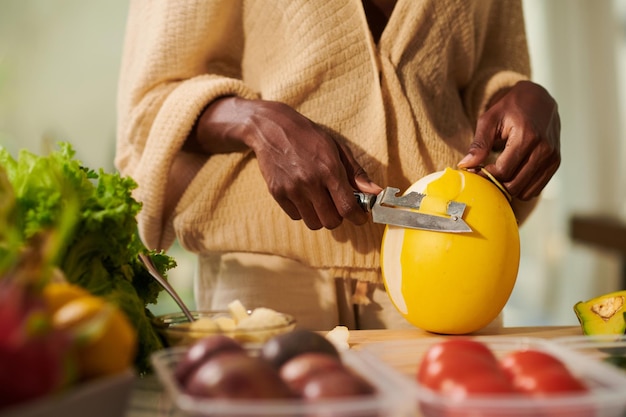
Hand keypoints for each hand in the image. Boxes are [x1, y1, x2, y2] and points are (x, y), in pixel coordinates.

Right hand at [189, 97, 381, 229]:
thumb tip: (376, 192)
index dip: (358, 217)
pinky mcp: (277, 193)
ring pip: (313, 223)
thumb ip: (357, 173)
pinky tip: (303, 195)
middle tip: (337, 206)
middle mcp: (310, 182)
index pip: (348, 208)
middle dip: (338, 218)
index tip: (360, 217)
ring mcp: (291, 189)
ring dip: (320, 217)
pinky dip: (303, 211)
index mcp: (329, 170)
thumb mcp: (337, 149)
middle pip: (331, 222)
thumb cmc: (309, 137)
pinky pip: (296, 216)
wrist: (272, 128)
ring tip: (319, 201)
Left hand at [458, 81, 560, 199]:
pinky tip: (511, 175)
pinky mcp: (556, 162)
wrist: (539, 99)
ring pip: (526, 191)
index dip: (486, 176)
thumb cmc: (510, 108)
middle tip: (485, 175)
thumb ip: (479, 144)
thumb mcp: (489, 120)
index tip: (476, 171)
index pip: (503, 171)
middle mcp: (544, 148)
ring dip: (508, 188)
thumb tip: (465, 165)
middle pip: (515, 184)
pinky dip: (521, 187)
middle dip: (496, 184)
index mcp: (527, 136)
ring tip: (498, 174)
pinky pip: (536, 188)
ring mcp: (552, 157)